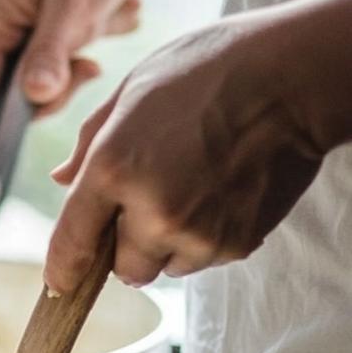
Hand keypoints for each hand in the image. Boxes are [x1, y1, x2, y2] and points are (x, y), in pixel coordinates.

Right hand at [0, 0, 221, 124]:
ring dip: (84, 51)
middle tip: (89, 68)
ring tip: (107, 12)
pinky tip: (115, 3)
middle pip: (15, 84)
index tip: (23, 143)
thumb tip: (33, 98)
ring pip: (51, 70)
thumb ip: (51, 51)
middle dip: (57, 79)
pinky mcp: (57, 16)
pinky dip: (98, 35)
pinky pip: (74, 51)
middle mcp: (2, 15)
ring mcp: (29, 16)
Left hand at [44, 9, 328, 292]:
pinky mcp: (237, 242)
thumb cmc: (209, 70)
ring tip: (193, 187)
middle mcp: (152, 211)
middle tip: (150, 202)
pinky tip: (220, 190)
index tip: (60, 282)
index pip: (72, 245)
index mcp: (113, 169)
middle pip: (124, 270)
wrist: (293, 75)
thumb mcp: (131, 91)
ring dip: (170, 242)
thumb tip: (61, 180)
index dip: (62, 270)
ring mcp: (198, 232)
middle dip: (128, 246)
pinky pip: (206, 258)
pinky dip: (207, 236)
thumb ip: (90, 144)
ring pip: (168, 266)